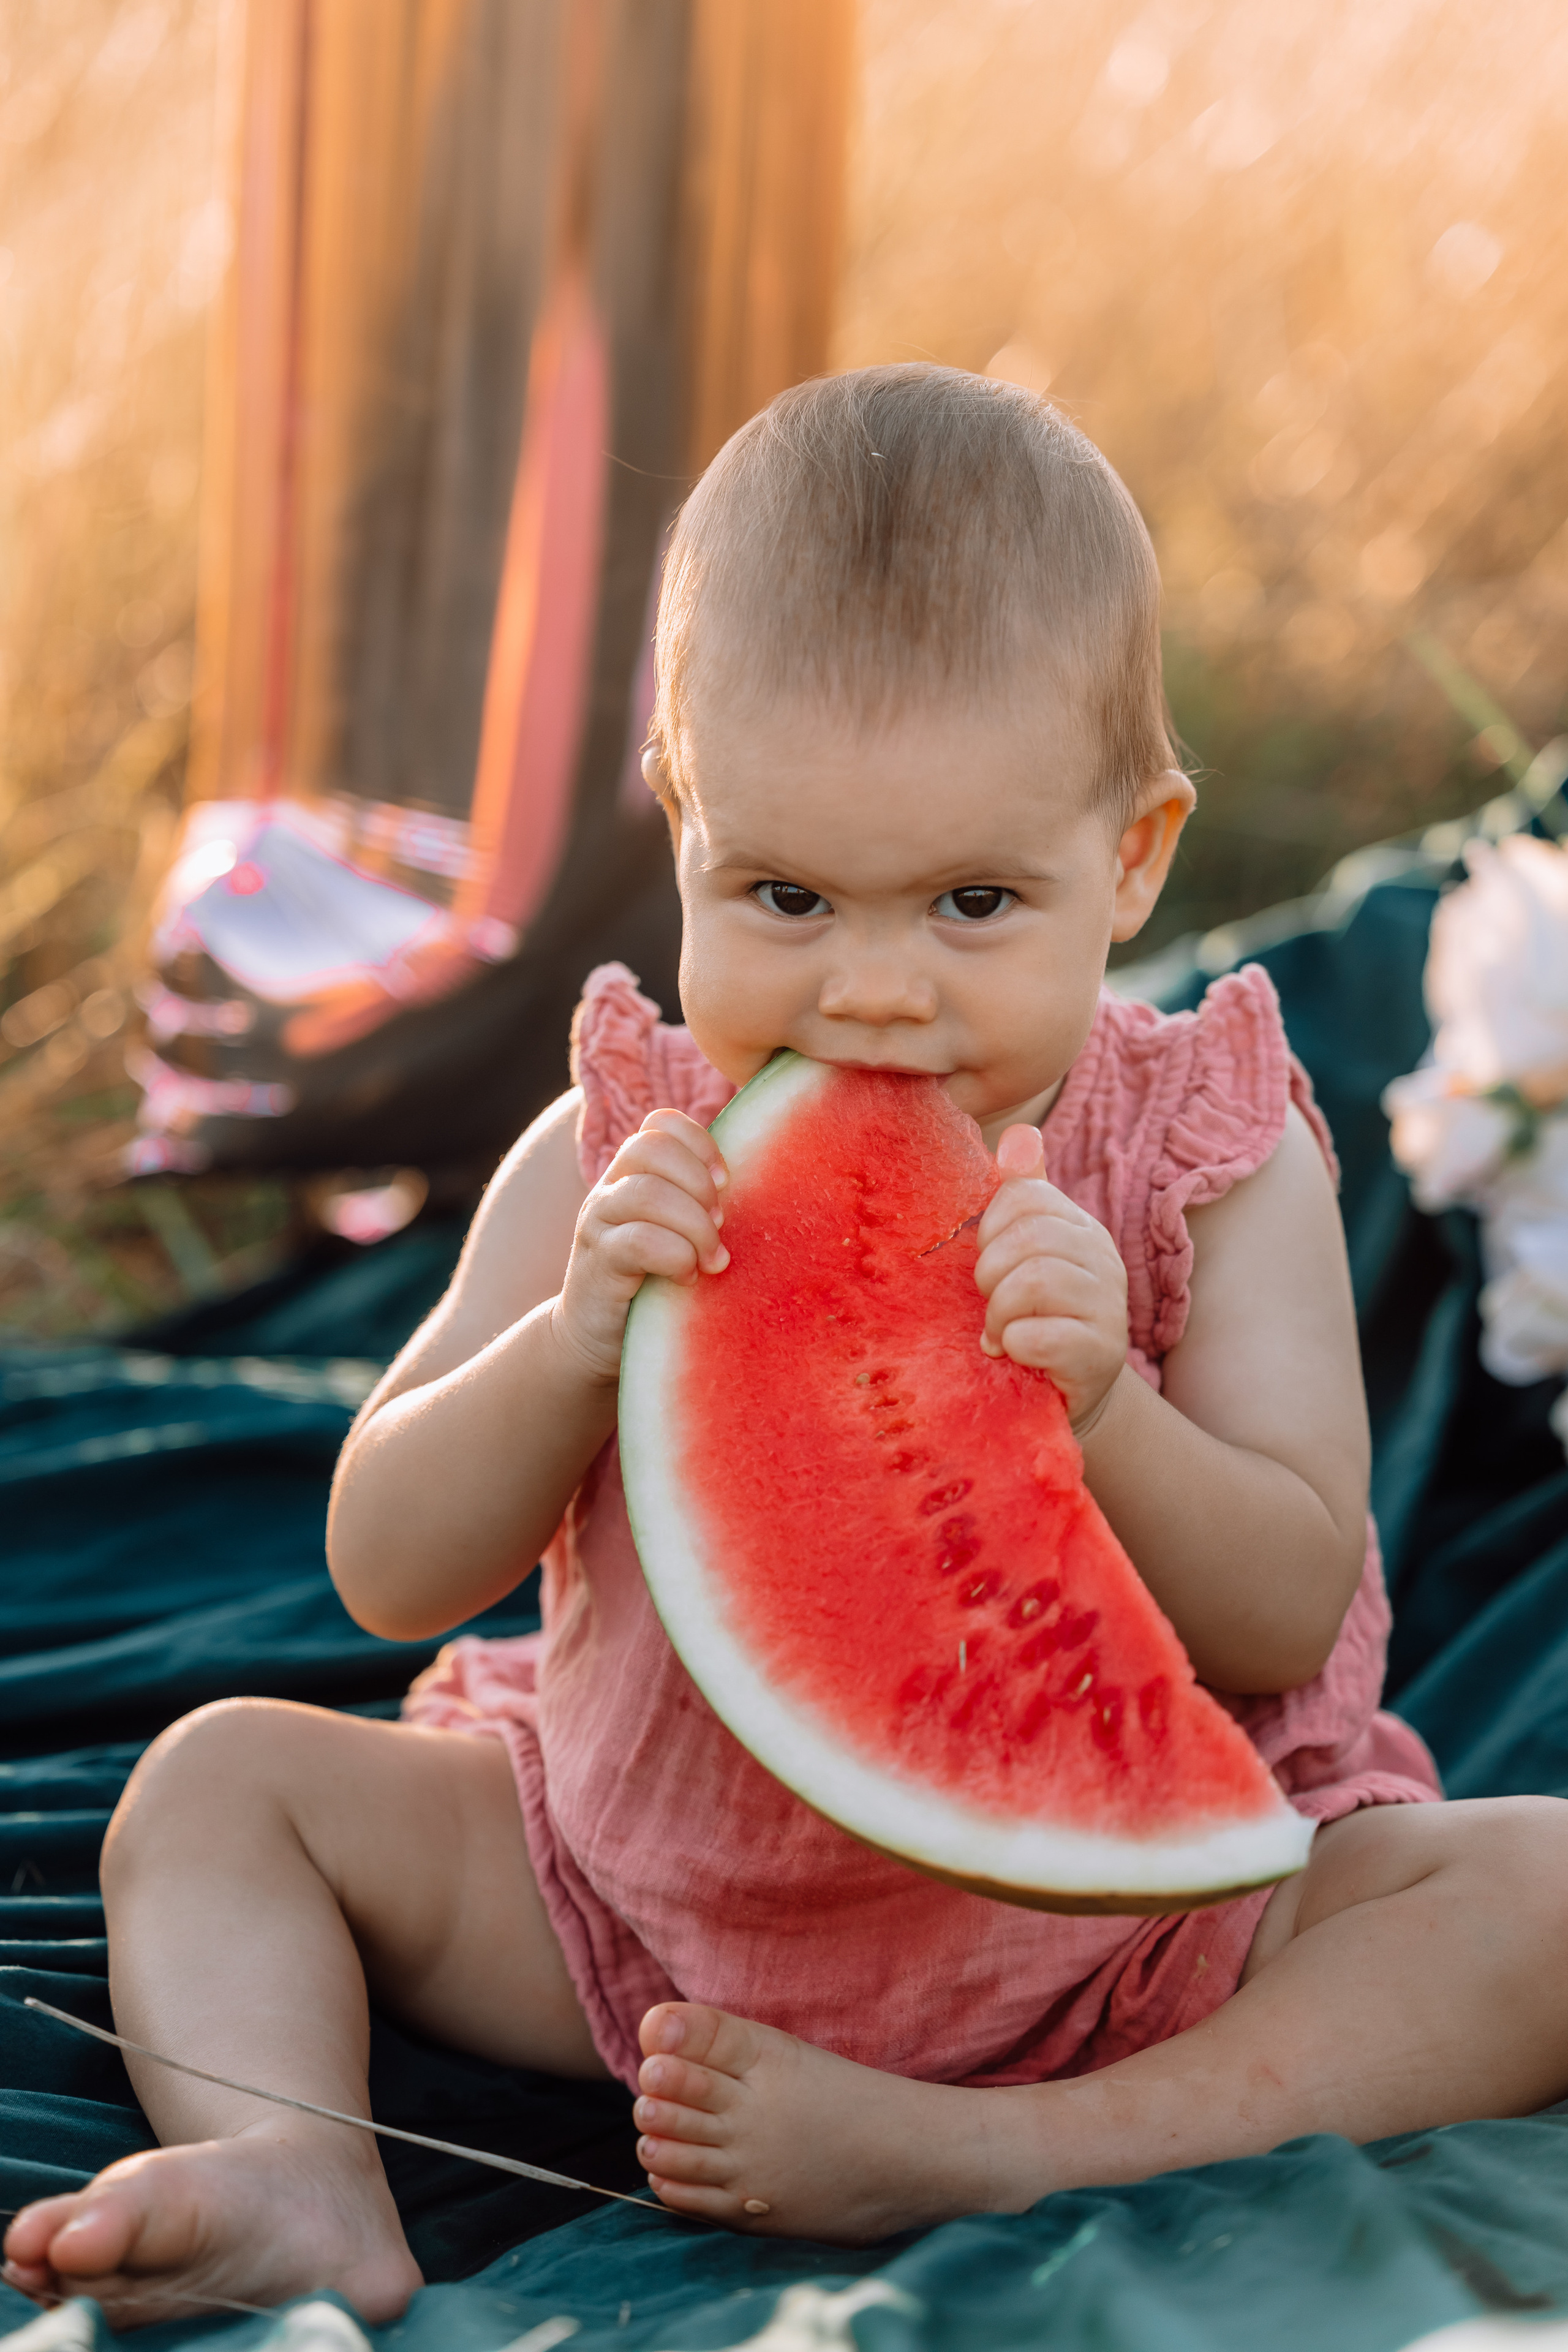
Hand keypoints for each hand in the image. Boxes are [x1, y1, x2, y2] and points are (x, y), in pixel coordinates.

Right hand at [553, 1111, 729, 1384]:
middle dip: (699, 1185)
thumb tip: (762, 1188)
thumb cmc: (652, 1284)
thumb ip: (700, 1206)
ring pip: (648, 1192)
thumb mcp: (676, 1234)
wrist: (595, 1341)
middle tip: (719, 1227)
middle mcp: (610, 1189)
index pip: (661, 1124)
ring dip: (694, 1226)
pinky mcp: (599, 1262)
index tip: (726, 1185)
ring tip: (711, 1260)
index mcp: (633, 1174)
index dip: (701, 1144)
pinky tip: (687, 1279)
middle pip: (652, 1147)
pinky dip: (676, 1257)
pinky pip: (639, 1241)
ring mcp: (598, 1222)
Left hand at [973, 1125, 1127, 1435]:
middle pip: (1029, 1238)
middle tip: (989, 1303)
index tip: (987, 1259)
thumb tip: (1019, 1132)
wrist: (1072, 1393)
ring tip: (999, 1332)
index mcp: (1081, 1228)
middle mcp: (1103, 1259)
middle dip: (990, 1274)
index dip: (990, 1226)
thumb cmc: (1038, 1318)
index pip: (1026, 1195)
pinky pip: (1040, 1336)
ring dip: (999, 1313)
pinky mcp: (1101, 1355)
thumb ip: (1023, 1194)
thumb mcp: (1028, 1254)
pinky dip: (1014, 1346)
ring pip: (1033, 1283)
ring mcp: (1108, 1307)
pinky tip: (1015, 1355)